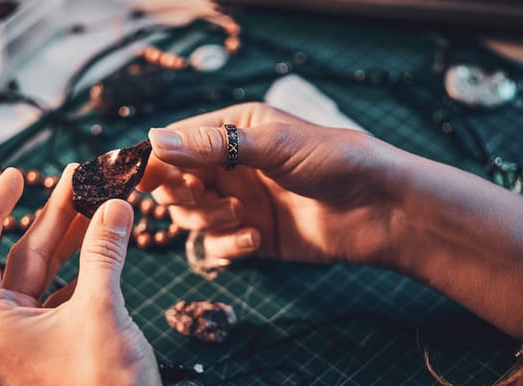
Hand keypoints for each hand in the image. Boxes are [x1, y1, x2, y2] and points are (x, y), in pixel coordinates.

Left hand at [0, 166, 160, 385]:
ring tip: (100, 200)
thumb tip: (114, 204)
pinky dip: (89, 265)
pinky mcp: (61, 343)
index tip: (17, 174)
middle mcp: (6, 328)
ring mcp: (34, 337)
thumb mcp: (102, 311)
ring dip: (75, 237)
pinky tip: (109, 241)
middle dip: (53, 215)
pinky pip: (70, 292)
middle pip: (22, 256)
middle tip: (81, 178)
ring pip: (50, 273)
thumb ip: (104, 253)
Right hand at [139, 102, 522, 338]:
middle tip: (201, 198)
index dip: (155, 160)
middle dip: (182, 194)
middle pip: (175, 183)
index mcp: (233, 130)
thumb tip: (152, 139)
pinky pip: (217, 245)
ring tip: (239, 216)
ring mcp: (239, 201)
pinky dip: (229, 245)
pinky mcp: (251, 235)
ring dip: (207, 219)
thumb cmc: (334, 161)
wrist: (382, 210)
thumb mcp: (272, 145)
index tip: (141, 178)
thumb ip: (212, 144)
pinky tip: (256, 239)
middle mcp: (231, 165)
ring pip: (191, 217)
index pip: (176, 143)